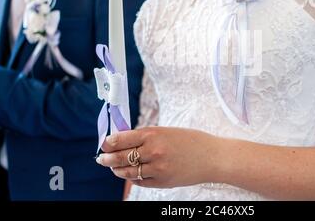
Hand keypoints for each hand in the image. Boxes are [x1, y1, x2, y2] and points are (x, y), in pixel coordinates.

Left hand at [96, 127, 223, 188]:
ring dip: (117, 170)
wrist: (213, 157)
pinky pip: (141, 181)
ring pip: (128, 172)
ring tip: (114, 168)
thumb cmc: (191, 141)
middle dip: (107, 158)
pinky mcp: (162, 182)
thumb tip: (122, 139)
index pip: (121, 139)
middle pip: (120, 157)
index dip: (108, 142)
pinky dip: (133, 178)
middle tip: (101, 159)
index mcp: (154, 134)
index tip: (103, 144)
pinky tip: (131, 174)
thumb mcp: (167, 131)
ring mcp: (157, 169)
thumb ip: (146, 135)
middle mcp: (153, 151)